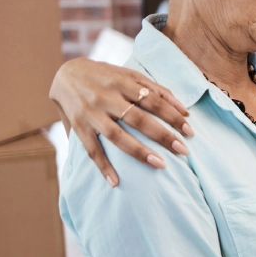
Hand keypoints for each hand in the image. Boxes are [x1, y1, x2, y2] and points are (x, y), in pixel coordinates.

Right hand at [50, 58, 192, 186]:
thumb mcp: (130, 74)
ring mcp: (91, 113)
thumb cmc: (106, 76)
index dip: (173, 115)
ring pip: (117, 135)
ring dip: (139, 152)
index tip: (190, 131)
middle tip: (183, 150)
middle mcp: (106, 97)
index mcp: (122, 82)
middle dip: (163, 135)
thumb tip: (185, 111)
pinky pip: (92, 150)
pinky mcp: (79, 126)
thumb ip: (157, 90)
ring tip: (160, 165)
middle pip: (138, 119)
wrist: (65, 74)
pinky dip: (103, 167)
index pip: (154, 100)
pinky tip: (115, 182)